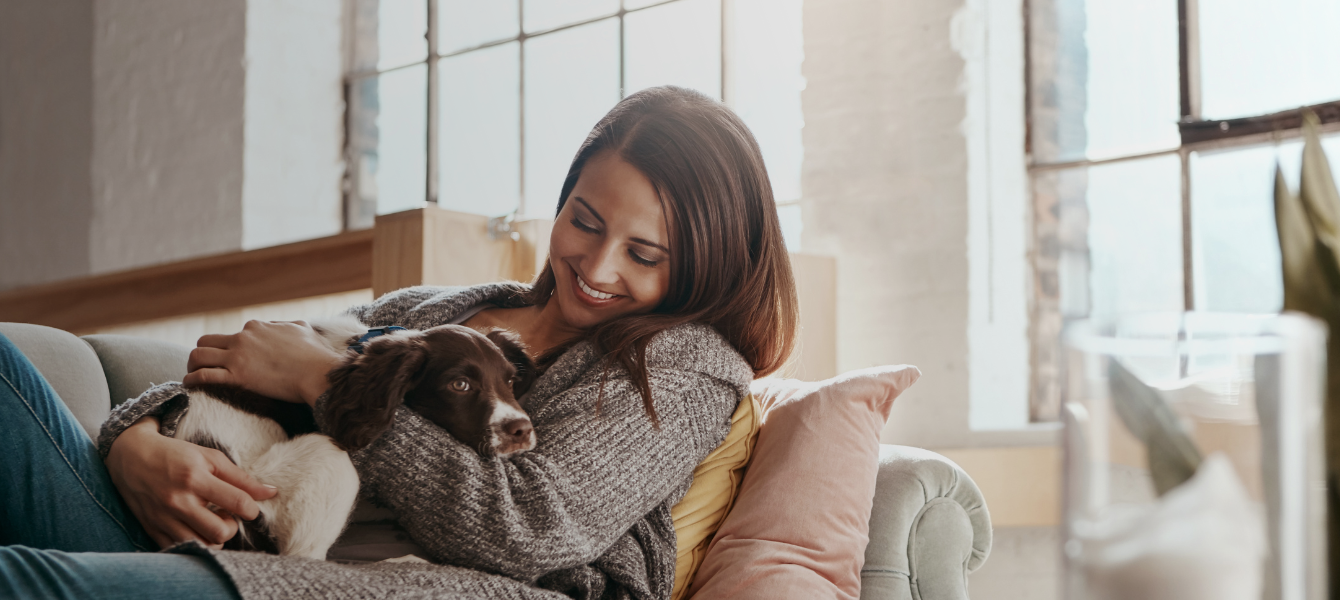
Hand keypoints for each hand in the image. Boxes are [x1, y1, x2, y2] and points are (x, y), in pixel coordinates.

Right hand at [106, 417, 278, 548]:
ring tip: (212, 522)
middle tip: (228, 516)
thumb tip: (271, 492)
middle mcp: (178, 500)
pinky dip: (194, 543)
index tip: (250, 507)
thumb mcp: (210, 457)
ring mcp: (164, 517)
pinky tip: (196, 529)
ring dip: (214, 538)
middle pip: (220, 531)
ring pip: (201, 545)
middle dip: (232, 527)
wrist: (130, 457)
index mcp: (195, 477)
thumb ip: (241, 477)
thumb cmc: (176, 455)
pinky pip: (180, 549)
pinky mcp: (152, 529)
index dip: (252, 509)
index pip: (237, 502)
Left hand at [184, 319, 343, 405]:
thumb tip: (288, 327)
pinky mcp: (237, 376)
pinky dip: (192, 380)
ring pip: (197, 355)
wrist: (318, 373)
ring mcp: (238, 356)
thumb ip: (288, 326)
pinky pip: (203, 375)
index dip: (231, 348)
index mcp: (257, 327)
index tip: (233, 360)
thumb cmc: (315, 354)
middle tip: (205, 367)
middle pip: (206, 341)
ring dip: (191, 365)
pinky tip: (190, 385)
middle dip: (203, 353)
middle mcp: (243, 338)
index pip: (234, 334)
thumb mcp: (302, 329)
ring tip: (192, 375)